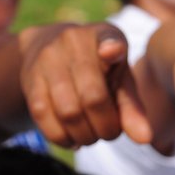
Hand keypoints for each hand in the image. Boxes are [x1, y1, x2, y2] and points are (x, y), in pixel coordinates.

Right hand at [19, 22, 152, 146]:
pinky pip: (43, 116)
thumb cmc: (97, 69)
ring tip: (92, 137)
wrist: (47, 47)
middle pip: (93, 97)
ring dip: (85, 136)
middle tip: (109, 133)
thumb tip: (144, 139)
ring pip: (68, 111)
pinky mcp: (30, 79)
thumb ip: (132, 108)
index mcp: (104, 35)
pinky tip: (72, 139)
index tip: (112, 52)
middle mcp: (73, 41)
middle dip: (106, 127)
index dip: (112, 47)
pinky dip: (61, 137)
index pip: (108, 38)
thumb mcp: (119, 79)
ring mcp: (48, 59)